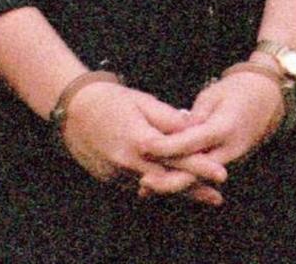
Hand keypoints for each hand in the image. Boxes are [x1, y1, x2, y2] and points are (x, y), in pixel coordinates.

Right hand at [60, 80, 226, 205]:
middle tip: (217, 196)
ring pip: (154, 188)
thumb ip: (168, 118)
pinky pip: (138, 185)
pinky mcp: (110, 179)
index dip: (201, 166)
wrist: (73, 110)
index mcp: (140, 139)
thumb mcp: (142, 102)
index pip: (177, 157)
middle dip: (194, 189)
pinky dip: (154, 186)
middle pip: (169, 181)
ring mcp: (118, 173)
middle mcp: (130, 162)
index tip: (221, 173)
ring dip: (177, 191)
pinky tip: (169, 187)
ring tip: (202, 196)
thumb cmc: (111, 99)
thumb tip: (194, 125)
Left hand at [138, 70, 283, 200]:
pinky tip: (161, 182)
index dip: (167, 146)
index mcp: (224, 127)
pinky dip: (184, 179)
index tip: (145, 146)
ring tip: (145, 187)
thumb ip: (195, 116)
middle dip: (169, 180)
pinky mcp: (227, 163)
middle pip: (196, 171)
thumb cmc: (237, 91)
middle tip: (143, 182)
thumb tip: (176, 129)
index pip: (192, 141)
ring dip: (173, 183)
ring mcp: (230, 160)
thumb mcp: (214, 95)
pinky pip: (203, 175)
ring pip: (198, 178)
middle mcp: (229, 150)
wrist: (267, 100)